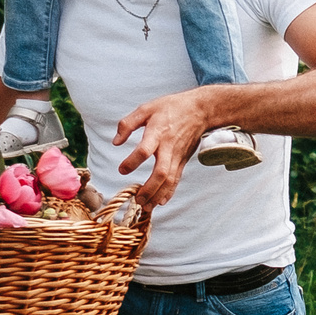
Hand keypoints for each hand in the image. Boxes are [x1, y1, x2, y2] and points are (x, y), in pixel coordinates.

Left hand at [113, 88, 219, 208]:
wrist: (200, 110)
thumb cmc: (171, 107)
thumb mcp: (146, 108)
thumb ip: (127, 124)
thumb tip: (116, 142)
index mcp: (157, 132)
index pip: (144, 150)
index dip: (132, 161)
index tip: (122, 170)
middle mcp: (168, 147)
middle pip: (161, 172)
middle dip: (149, 188)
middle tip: (137, 199)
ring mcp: (178, 156)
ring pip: (170, 180)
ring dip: (158, 195)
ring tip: (146, 206)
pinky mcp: (183, 160)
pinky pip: (176, 179)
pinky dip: (169, 192)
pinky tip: (160, 202)